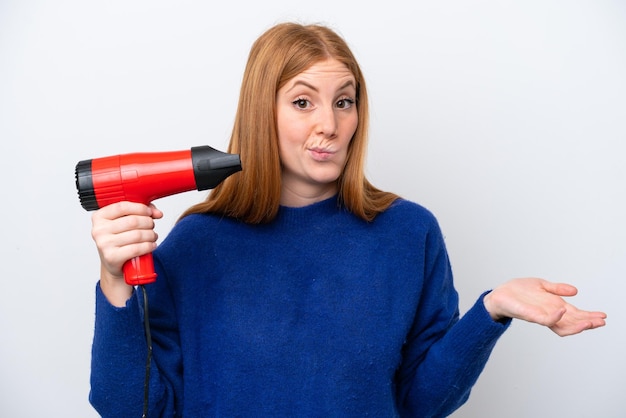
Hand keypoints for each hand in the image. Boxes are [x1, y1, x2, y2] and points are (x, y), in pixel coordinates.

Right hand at [91, 201, 162, 305]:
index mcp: (99, 217)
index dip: (140, 208)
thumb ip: (140, 212)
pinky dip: (148, 246)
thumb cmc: (120, 240)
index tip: (150, 212)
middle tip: (152, 226)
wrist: (113, 263)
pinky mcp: (112, 257)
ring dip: (151, 235)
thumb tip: (157, 213)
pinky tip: (151, 245)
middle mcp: (99, 230)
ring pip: (137, 235)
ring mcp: (104, 244)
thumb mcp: (125, 222)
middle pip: (133, 221)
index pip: (122, 206)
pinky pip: (136, 248)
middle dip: (148, 222)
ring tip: (153, 236)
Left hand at [483, 278, 606, 336]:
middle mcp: (550, 314)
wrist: (499, 295)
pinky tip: (563, 310)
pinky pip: (545, 319)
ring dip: (577, 325)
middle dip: (588, 323)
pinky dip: (555, 317)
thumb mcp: (542, 285)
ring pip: (562, 326)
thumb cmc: (519, 291)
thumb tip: (575, 291)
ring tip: (589, 322)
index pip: (575, 315)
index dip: (589, 316)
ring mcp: (541, 316)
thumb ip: (558, 289)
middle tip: (602, 321)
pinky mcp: (530, 316)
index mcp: (554, 307)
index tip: (602, 316)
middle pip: (573, 323)